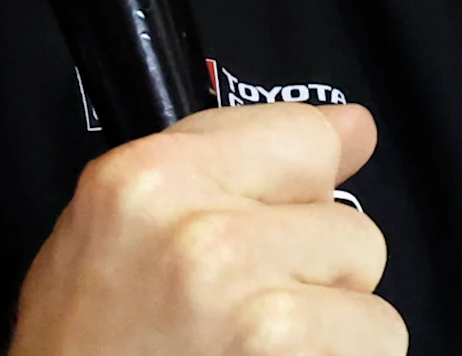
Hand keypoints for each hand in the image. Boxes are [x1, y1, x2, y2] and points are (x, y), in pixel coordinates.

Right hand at [10, 102, 400, 355]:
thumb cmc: (85, 345)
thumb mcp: (115, 226)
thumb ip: (227, 162)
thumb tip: (353, 128)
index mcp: (149, 178)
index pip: (305, 136)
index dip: (304, 188)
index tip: (286, 220)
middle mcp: (201, 236)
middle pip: (349, 227)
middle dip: (314, 274)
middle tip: (242, 313)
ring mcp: (251, 308)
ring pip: (369, 296)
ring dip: (331, 332)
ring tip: (258, 350)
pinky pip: (376, 346)